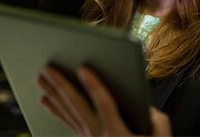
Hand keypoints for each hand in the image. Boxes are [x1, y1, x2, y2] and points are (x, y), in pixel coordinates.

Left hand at [37, 66, 171, 135]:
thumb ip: (159, 122)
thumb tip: (148, 108)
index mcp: (117, 134)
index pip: (103, 104)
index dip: (93, 85)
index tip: (82, 69)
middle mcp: (98, 136)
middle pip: (76, 106)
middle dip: (60, 86)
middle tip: (47, 69)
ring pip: (67, 113)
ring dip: (53, 94)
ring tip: (40, 79)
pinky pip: (67, 122)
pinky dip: (55, 109)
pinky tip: (45, 100)